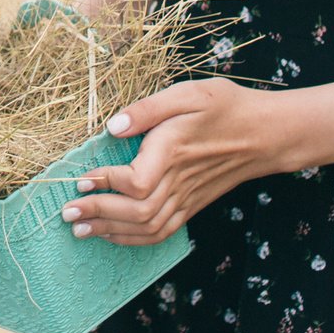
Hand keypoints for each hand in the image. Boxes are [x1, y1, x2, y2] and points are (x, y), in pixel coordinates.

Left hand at [58, 78, 296, 245]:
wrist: (266, 134)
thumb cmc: (226, 107)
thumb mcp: (188, 93)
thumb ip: (147, 109)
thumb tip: (112, 126)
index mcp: (173, 152)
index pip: (135, 183)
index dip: (105, 185)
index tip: (81, 180)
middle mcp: (179, 181)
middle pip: (136, 212)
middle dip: (98, 215)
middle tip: (67, 213)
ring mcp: (187, 198)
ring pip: (147, 228)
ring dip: (111, 231)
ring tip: (80, 229)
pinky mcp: (191, 206)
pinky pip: (162, 232)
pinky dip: (134, 238)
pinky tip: (112, 234)